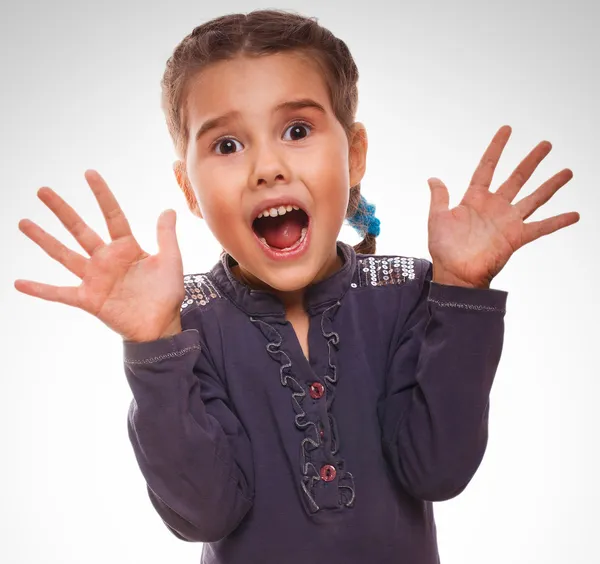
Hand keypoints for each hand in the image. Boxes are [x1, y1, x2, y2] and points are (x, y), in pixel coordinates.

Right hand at [14, 170, 184, 341]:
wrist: (161, 326)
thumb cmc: (167, 294)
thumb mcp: (170, 261)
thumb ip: (166, 236)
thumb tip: (168, 209)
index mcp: (126, 248)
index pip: (112, 215)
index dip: (102, 195)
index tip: (89, 173)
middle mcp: (106, 259)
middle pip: (80, 229)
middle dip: (62, 210)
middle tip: (42, 190)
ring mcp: (94, 278)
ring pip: (63, 254)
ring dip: (43, 239)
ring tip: (23, 222)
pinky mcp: (87, 299)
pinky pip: (59, 293)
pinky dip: (39, 289)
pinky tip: (18, 282)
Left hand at [426, 125, 579, 287]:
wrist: (455, 274)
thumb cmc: (444, 249)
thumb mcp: (437, 218)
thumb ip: (439, 197)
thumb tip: (433, 178)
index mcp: (475, 199)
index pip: (488, 167)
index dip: (497, 148)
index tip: (507, 129)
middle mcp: (495, 206)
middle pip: (517, 177)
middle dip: (531, 161)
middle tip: (546, 144)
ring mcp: (507, 221)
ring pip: (534, 198)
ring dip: (551, 185)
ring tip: (568, 171)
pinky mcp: (517, 237)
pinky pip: (541, 228)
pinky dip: (558, 222)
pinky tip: (574, 215)